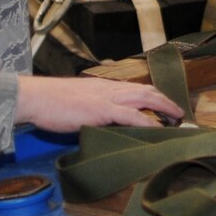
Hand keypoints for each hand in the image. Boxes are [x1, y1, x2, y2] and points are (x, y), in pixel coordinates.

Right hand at [14, 75, 182, 132]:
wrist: (35, 98)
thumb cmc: (50, 103)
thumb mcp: (77, 103)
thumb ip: (93, 110)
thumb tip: (102, 122)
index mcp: (104, 87)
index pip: (136, 88)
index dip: (153, 96)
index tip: (165, 106)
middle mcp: (110, 89)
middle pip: (147, 90)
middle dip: (166, 101)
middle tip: (179, 114)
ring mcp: (107, 98)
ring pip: (145, 98)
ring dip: (164, 108)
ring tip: (177, 120)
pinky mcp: (102, 110)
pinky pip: (132, 115)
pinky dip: (148, 121)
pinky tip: (158, 129)